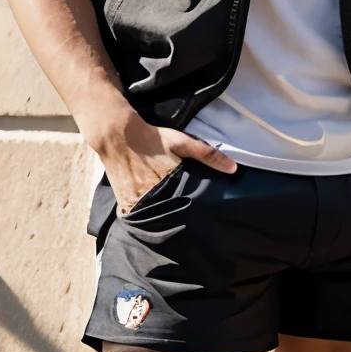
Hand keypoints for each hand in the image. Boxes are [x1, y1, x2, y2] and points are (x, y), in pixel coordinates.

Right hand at [87, 108, 232, 213]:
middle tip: (189, 216)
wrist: (116, 135)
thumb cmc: (153, 138)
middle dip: (179, 214)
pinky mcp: (124, 200)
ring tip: (171, 216)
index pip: (186, 205)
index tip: (202, 213)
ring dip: (162, 216)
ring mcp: (135, 199)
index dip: (195, 209)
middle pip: (170, 211)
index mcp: (169, 182)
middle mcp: (151, 194)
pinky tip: (152, 213)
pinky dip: (144, 214)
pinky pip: (136, 213)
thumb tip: (233, 169)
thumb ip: (208, 155)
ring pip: (153, 215)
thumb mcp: (183, 142)